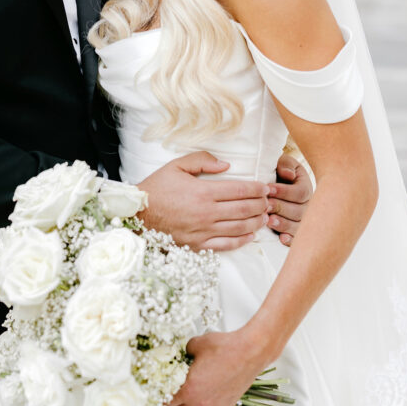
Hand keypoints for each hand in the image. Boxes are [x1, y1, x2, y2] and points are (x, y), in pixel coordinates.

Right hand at [138, 152, 268, 251]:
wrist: (138, 215)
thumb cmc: (157, 188)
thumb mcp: (176, 166)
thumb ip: (202, 160)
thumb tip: (226, 165)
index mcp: (203, 192)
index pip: (239, 190)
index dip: (256, 189)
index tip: (265, 187)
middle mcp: (206, 213)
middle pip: (244, 209)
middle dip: (261, 204)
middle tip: (268, 201)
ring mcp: (203, 231)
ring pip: (239, 228)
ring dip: (256, 222)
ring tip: (264, 216)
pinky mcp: (198, 245)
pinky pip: (226, 245)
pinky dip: (242, 241)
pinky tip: (250, 235)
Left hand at [163, 328, 270, 405]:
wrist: (249, 351)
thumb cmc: (224, 347)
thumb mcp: (194, 344)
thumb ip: (181, 352)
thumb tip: (177, 355)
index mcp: (188, 388)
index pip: (164, 402)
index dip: (155, 400)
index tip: (150, 398)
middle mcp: (199, 403)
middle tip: (158, 403)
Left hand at [266, 154, 312, 246]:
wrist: (276, 182)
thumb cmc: (279, 172)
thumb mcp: (283, 163)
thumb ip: (286, 165)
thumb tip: (287, 174)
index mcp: (306, 187)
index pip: (300, 193)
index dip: (284, 192)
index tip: (269, 189)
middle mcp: (308, 205)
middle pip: (299, 211)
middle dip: (281, 208)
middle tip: (266, 206)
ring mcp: (303, 220)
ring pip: (298, 226)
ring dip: (284, 224)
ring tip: (270, 221)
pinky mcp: (296, 232)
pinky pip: (297, 239)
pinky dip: (290, 239)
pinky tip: (281, 238)